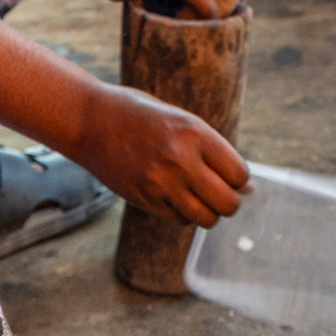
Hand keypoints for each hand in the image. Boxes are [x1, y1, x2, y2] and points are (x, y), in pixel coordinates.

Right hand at [70, 83, 248, 226]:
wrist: (90, 120)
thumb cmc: (140, 115)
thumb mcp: (181, 120)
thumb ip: (212, 150)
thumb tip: (245, 186)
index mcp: (195, 133)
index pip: (239, 174)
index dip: (239, 180)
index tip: (231, 177)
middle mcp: (181, 160)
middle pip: (228, 203)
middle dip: (229, 202)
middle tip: (219, 193)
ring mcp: (161, 183)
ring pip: (205, 218)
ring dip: (207, 212)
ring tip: (198, 198)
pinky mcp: (144, 199)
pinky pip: (179, 220)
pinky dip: (183, 214)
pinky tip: (174, 196)